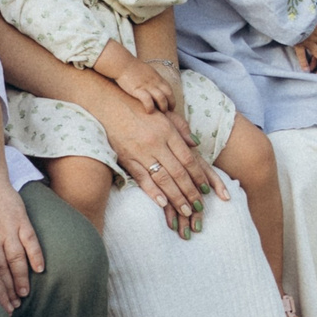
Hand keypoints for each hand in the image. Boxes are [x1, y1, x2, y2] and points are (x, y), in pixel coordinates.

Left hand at [0, 173, 43, 303]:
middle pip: (0, 270)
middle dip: (6, 291)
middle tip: (10, 309)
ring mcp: (7, 228)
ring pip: (16, 259)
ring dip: (20, 279)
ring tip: (23, 295)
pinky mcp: (19, 218)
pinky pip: (30, 240)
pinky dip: (35, 255)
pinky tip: (39, 270)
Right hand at [96, 91, 227, 232]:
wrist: (110, 105)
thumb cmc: (140, 110)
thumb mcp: (165, 115)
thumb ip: (181, 129)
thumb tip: (196, 144)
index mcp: (168, 132)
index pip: (188, 159)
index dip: (199, 176)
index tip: (206, 190)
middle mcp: (156, 143)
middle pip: (178, 172)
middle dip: (190, 192)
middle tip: (198, 207)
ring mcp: (141, 152)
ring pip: (163, 179)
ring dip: (176, 197)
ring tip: (185, 211)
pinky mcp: (127, 159)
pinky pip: (142, 179)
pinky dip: (153, 192)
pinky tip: (163, 203)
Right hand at [111, 56, 173, 114]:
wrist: (122, 63)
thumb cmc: (132, 67)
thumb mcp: (147, 71)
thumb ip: (153, 79)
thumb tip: (155, 85)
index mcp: (157, 77)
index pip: (169, 90)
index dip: (172, 99)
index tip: (171, 106)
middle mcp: (154, 82)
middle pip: (168, 94)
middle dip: (170, 104)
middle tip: (167, 112)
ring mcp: (147, 86)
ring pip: (161, 98)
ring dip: (163, 107)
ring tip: (160, 113)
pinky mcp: (138, 89)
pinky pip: (148, 100)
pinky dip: (151, 107)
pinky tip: (149, 112)